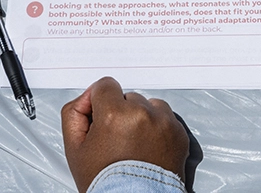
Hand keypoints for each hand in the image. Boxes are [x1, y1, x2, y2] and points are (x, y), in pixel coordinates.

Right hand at [61, 77, 188, 192]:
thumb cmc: (106, 180)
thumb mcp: (75, 148)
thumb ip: (75, 113)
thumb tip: (89, 96)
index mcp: (115, 115)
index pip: (105, 85)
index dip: (99, 100)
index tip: (100, 116)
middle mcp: (143, 113)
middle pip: (128, 97)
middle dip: (121, 112)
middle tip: (116, 140)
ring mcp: (165, 122)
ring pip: (149, 105)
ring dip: (141, 117)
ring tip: (134, 144)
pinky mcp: (179, 132)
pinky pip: (166, 118)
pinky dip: (158, 128)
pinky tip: (148, 147)